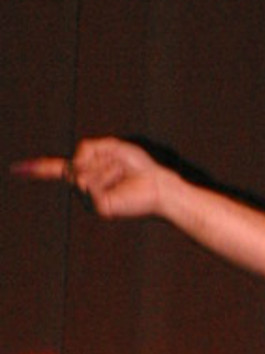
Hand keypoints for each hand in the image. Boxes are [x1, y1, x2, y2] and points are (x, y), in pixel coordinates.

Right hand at [11, 137, 174, 218]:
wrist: (159, 184)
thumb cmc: (139, 167)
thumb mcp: (113, 146)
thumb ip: (88, 147)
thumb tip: (73, 165)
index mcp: (86, 173)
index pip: (56, 170)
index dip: (37, 168)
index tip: (17, 169)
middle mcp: (85, 187)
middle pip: (74, 165)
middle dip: (97, 159)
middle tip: (120, 167)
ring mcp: (90, 199)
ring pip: (82, 174)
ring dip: (106, 168)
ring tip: (123, 175)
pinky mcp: (98, 206)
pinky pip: (90, 183)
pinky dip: (107, 176)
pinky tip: (122, 182)